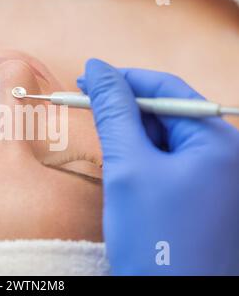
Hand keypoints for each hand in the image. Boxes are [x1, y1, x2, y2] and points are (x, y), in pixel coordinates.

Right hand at [78, 59, 238, 274]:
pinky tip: (121, 171)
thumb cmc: (156, 240)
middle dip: (125, 112)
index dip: (124, 80)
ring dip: (129, 138)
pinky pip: (164, 164)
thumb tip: (97, 68)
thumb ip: (113, 112)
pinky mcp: (197, 196)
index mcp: (218, 141)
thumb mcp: (128, 168)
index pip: (167, 91)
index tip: (86, 77)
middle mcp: (222, 155)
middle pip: (166, 114)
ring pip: (162, 140)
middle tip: (86, 109)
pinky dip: (138, 161)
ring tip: (105, 149)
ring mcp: (211, 178)